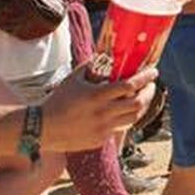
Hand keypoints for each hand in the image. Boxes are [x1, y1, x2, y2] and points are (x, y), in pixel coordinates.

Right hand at [40, 65, 157, 151]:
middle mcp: (103, 113)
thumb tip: (105, 54)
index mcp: (97, 96)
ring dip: (141, 107)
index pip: (130, 85)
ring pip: (133, 118)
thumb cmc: (57, 101)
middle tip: (151, 85)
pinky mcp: (100, 140)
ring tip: (141, 98)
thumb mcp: (74, 79)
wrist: (40, 129)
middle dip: (149, 92)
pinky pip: (119, 129)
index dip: (145, 78)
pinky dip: (124, 119)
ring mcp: (102, 129)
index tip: (154, 71)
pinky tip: (122, 112)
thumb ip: (92, 66)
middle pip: (138, 103)